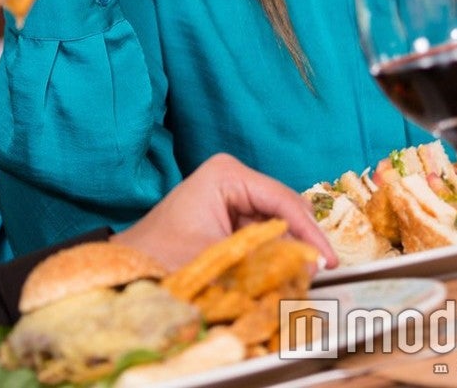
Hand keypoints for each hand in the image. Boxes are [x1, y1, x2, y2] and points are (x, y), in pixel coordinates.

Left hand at [111, 154, 336, 269]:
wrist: (126, 267)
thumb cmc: (160, 256)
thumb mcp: (218, 258)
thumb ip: (267, 261)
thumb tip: (311, 267)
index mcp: (227, 175)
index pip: (285, 201)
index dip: (311, 233)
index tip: (329, 263)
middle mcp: (233, 179)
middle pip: (286, 211)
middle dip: (303, 243)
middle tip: (317, 276)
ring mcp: (233, 197)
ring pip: (280, 225)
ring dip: (290, 252)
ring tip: (301, 280)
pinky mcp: (231, 218)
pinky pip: (266, 236)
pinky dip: (275, 256)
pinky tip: (281, 276)